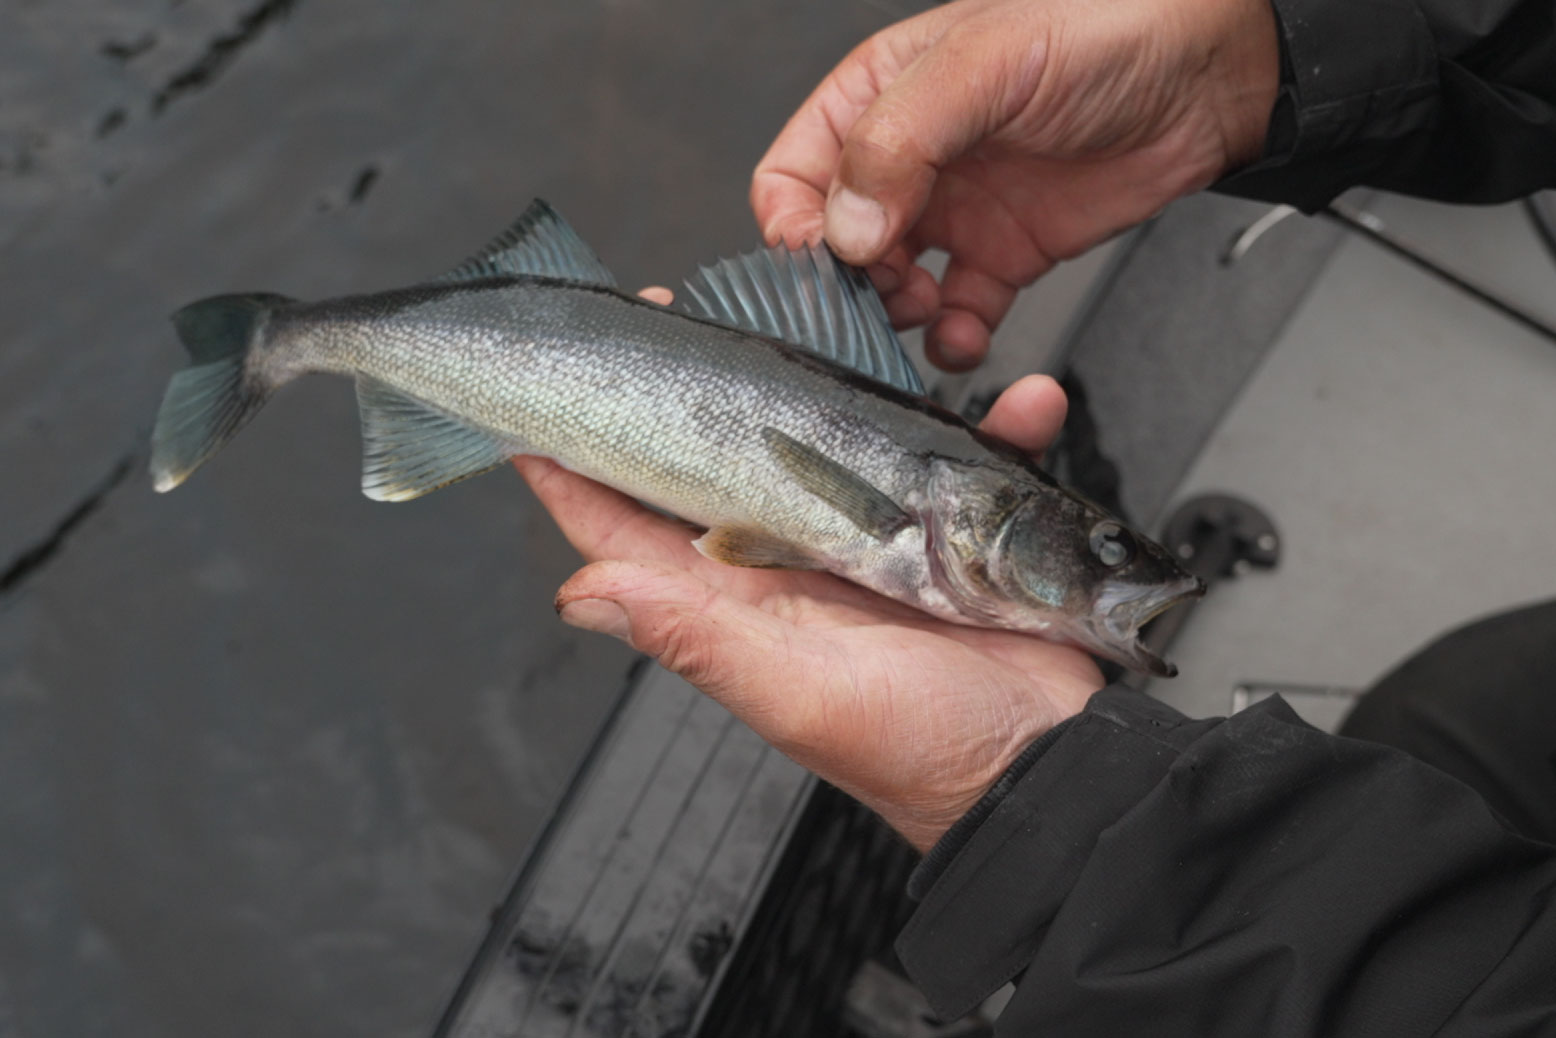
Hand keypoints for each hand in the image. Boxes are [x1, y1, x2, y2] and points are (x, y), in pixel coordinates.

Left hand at [516, 291, 1102, 849]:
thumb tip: (577, 594)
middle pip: (713, 455)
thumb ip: (694, 639)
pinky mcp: (946, 525)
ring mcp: (866, 536)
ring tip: (836, 325)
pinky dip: (992, 427)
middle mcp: (785, 559)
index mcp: (730, 600)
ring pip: (830, 434)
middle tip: (680, 311)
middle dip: (690, 383)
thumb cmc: (921, 750)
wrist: (1047, 767)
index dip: (576, 458)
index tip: (545, 382)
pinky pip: (958, 454)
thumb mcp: (799, 696)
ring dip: (840, 380)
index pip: (624, 523)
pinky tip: (1023, 405)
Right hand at [751, 0, 1278, 369]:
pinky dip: (954, 339)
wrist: (1209, 75)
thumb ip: (899, 141)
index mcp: (877, 98)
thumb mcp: (986, 66)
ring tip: (925, 308)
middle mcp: (907, 161)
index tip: (824, 260)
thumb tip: (844, 228)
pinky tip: (968, 331)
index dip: (794, 226)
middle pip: (836, 245)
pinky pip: (956, 317)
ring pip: (889, 290)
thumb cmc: (1106, 30)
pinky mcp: (1003, 257)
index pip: (793, 175)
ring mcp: (954, 213)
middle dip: (848, 283)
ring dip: (895, 317)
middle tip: (882, 294)